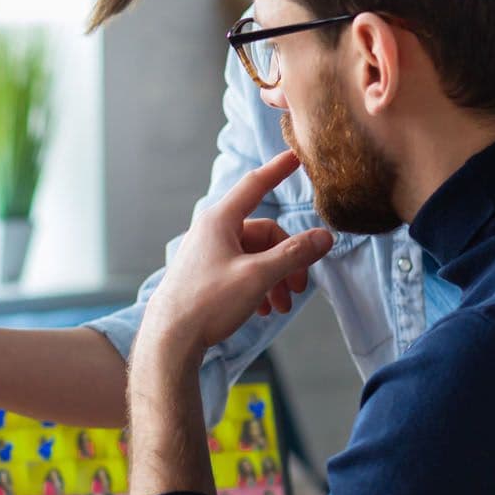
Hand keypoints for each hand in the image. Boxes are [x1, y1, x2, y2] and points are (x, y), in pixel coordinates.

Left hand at [145, 150, 333, 351]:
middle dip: (287, 260)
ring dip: (275, 278)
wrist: (169, 339)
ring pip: (255, 256)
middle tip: (301, 287)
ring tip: (283, 306)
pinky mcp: (206, 275)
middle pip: (264, 232)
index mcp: (220, 220)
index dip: (278, 170)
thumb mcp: (258, 277)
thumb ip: (294, 255)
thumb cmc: (207, 303)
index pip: (255, 185)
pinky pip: (242, 271)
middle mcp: (212, 231)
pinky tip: (265, 310)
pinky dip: (259, 287)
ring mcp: (208, 253)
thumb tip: (325, 237)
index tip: (295, 155)